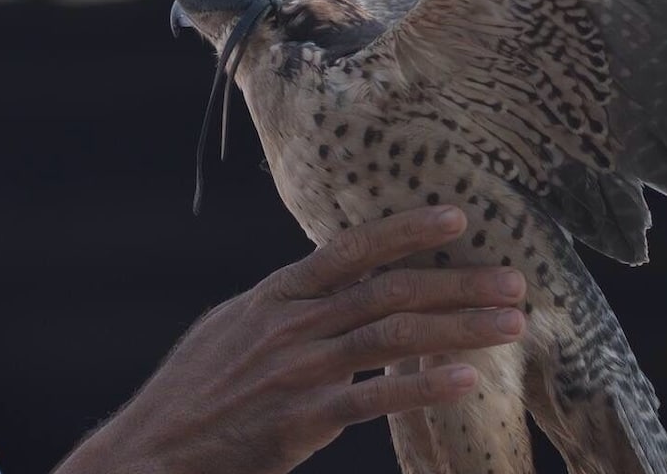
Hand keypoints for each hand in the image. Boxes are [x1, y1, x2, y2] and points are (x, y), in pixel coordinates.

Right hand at [53, 205, 528, 473]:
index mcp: (273, 296)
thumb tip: (325, 287)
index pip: (349, 250)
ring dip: (460, 327)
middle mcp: (288, 323)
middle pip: (388, 290)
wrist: (150, 452)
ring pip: (392, 335)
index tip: (458, 216)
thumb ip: (282, 308)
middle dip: (459, 282)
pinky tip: (465, 380)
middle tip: (516, 281)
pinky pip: (373, 396)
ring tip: (513, 325)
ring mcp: (294, 370)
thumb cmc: (192, 396)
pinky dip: (422, 385)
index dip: (406, 230)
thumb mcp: (231, 331)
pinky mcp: (298, 419)